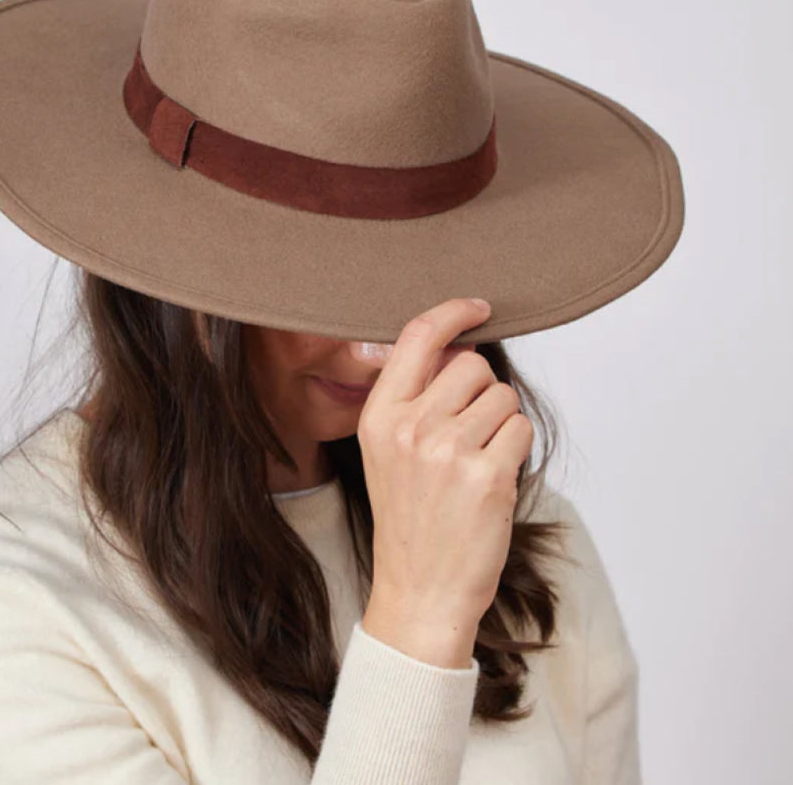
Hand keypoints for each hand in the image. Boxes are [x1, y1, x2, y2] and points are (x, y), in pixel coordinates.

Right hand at [358, 298, 533, 629]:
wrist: (419, 591)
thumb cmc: (408, 520)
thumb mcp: (387, 453)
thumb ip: (414, 399)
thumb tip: (460, 350)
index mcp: (379, 417)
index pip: (417, 336)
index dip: (452, 313)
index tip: (476, 307)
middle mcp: (409, 427)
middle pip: (472, 365)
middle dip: (482, 390)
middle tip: (469, 432)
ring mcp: (448, 451)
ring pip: (502, 397)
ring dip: (501, 423)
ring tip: (475, 463)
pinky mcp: (488, 476)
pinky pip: (520, 429)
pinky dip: (515, 448)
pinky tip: (492, 479)